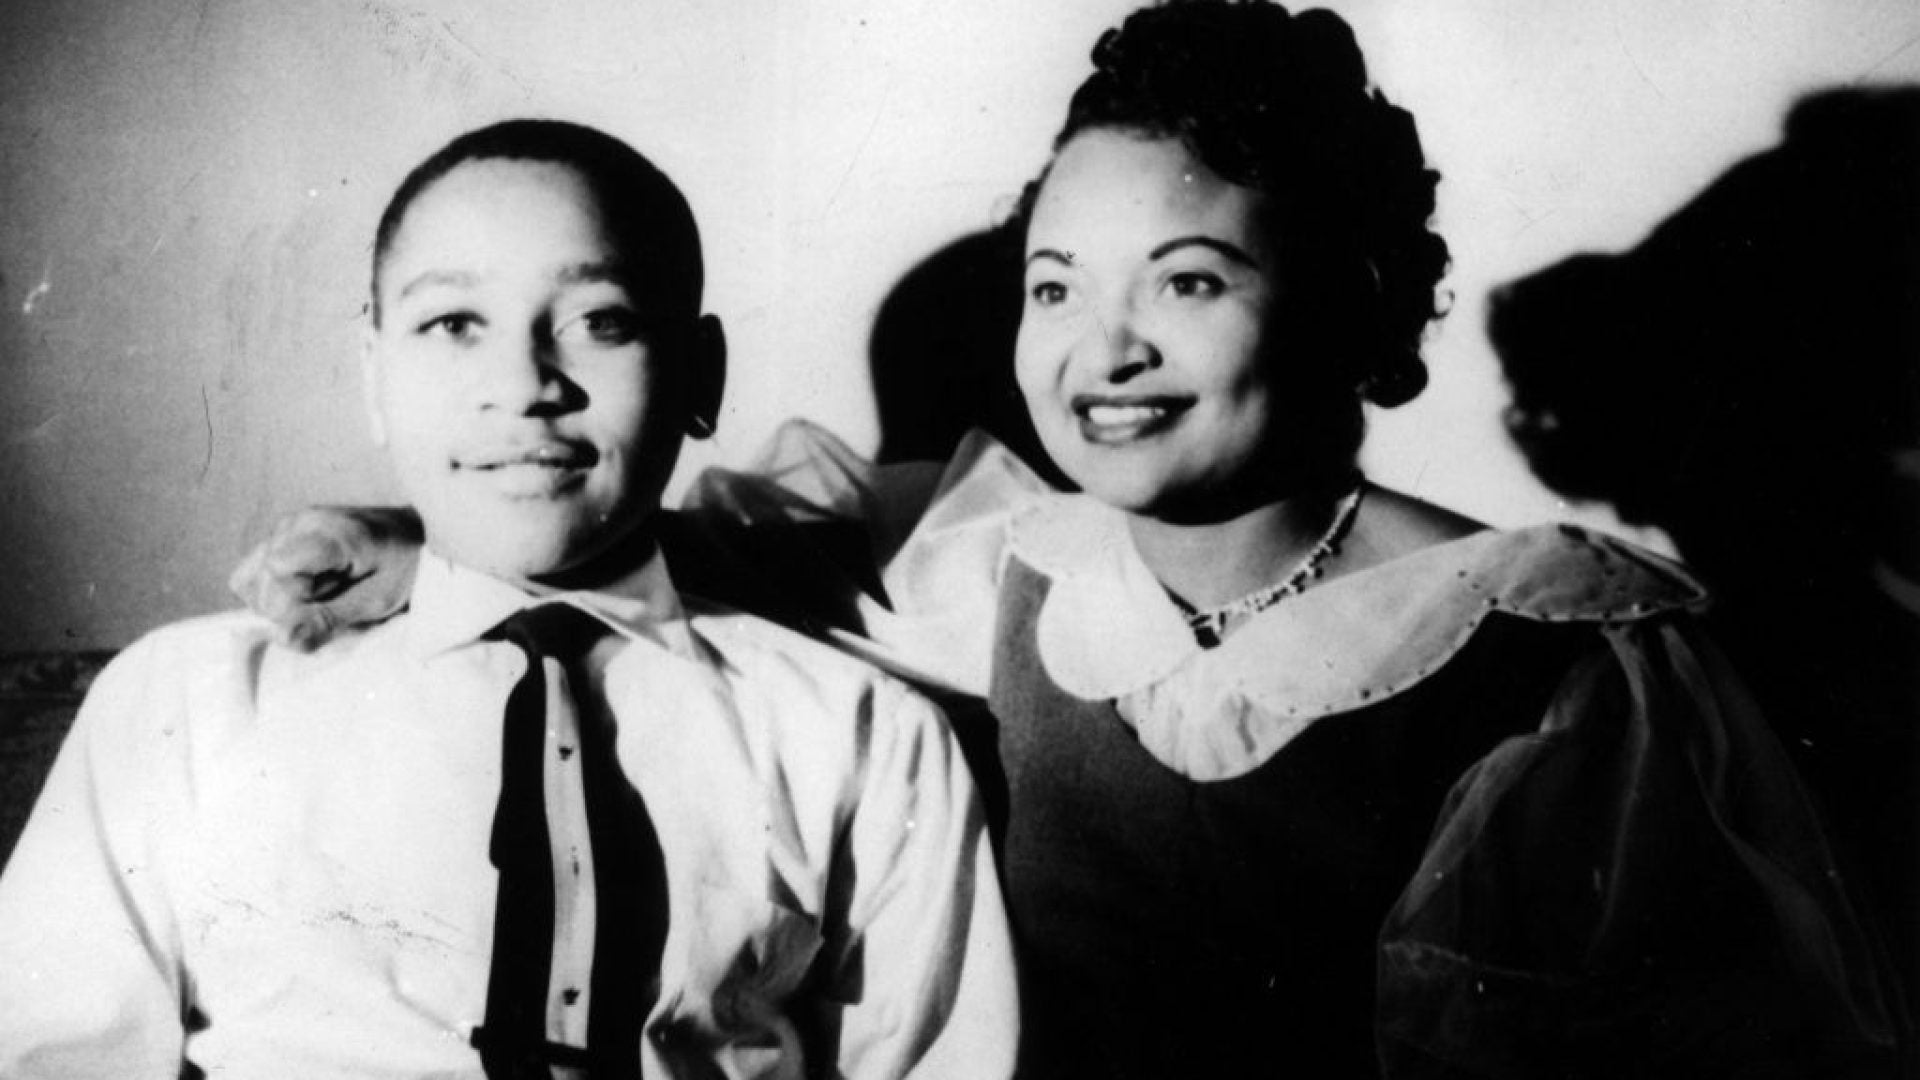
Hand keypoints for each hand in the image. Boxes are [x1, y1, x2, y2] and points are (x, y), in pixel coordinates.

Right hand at [228, 506, 424, 649]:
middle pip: (261, 583)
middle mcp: (298, 522)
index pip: (277, 569)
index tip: (335, 598)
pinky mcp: (279, 537)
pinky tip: (308, 588)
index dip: (298, 598)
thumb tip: (282, 639)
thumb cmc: (405, 567)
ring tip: (327, 589)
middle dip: (293, 606)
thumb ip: (329, 620)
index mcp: (330, 532)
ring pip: (250, 582)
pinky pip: (250, 575)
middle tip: (338, 595)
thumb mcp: (378, 601)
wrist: (417, 537)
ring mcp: (286, 527)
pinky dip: (273, 592)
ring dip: (283, 600)